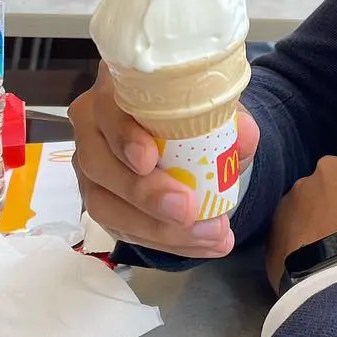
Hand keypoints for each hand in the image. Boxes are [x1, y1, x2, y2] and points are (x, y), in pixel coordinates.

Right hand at [69, 63, 260, 257]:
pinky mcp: (102, 203)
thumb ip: (229, 119)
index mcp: (114, 92)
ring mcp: (91, 170)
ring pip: (103, 205)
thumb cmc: (189, 115)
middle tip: (186, 209)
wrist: (186, 140)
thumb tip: (244, 136)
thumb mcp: (213, 110)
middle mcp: (92, 129)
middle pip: (97, 164)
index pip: (106, 110)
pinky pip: (124, 229)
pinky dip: (167, 242)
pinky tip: (202, 244)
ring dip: (158, 228)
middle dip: (143, 193)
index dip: (123, 136)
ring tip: (210, 234)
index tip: (148, 160)